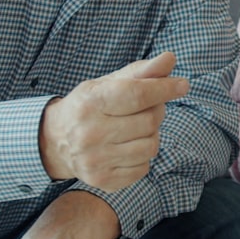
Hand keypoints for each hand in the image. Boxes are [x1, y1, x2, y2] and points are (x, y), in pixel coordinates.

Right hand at [39, 51, 186, 191]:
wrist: (56, 141)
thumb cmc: (90, 106)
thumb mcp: (109, 83)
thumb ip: (141, 72)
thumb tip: (170, 58)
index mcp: (91, 103)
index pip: (137, 95)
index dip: (164, 89)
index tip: (182, 85)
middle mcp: (91, 133)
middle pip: (149, 122)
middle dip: (157, 111)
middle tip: (149, 108)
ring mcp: (96, 160)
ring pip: (150, 147)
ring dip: (151, 135)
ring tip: (136, 128)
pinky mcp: (103, 180)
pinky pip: (143, 168)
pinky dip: (143, 156)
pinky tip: (128, 147)